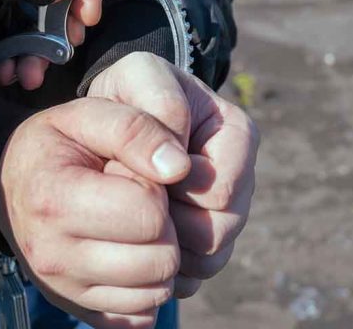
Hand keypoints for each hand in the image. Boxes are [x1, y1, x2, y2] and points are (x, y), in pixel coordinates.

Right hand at [0, 98, 190, 327]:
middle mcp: (53, 254)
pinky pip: (140, 318)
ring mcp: (63, 289)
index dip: (157, 189)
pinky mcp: (75, 308)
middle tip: (140, 203)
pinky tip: (130, 254)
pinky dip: (147, 288)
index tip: (135, 175)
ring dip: (160, 258)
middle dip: (165, 227)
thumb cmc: (55, 145)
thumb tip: (179, 167)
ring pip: (156, 294)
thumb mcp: (86, 115)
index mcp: (54, 199)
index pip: (148, 213)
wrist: (12, 183)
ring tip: (135, 227)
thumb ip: (134, 129)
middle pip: (159, 260)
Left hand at [88, 52, 259, 297]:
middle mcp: (239, 178)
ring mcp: (226, 212)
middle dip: (170, 222)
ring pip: (208, 260)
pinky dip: (163, 266)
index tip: (141, 171)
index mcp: (236, 135)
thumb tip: (178, 168)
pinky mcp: (204, 240)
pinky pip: (193, 275)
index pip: (220, 192)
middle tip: (131, 199)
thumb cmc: (129, 91)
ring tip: (129, 222)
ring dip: (165, 248)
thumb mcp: (139, 77)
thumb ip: (161, 105)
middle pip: (220, 232)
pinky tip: (135, 243)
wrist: (113, 114)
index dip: (176, 190)